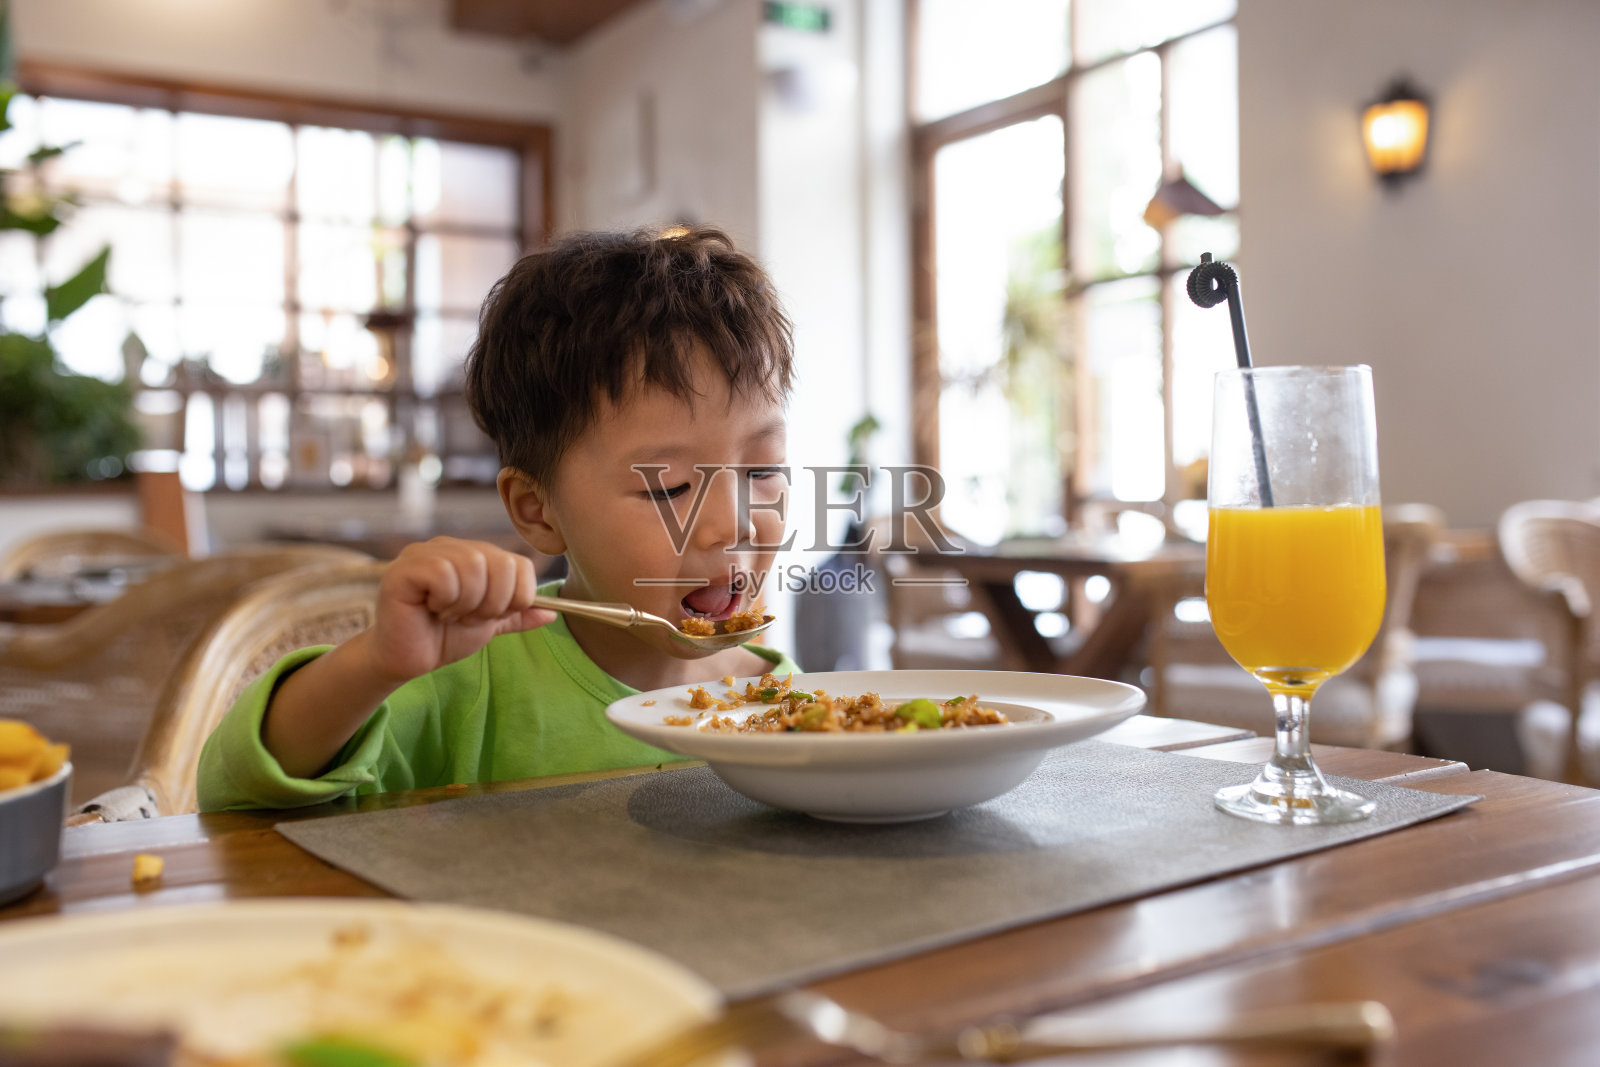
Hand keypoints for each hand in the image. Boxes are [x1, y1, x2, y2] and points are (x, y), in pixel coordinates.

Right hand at [365, 537, 556, 683]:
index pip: (518, 563)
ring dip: (467, 604)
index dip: (514, 597)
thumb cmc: (444, 637)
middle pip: (500, 564)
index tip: (491, 616)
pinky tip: (431, 610)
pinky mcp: (404, 569)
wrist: (406, 660)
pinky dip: (446, 601)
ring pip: (473, 567)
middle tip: (467, 617)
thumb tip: (553, 611)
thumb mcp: (490, 624)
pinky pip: (444, 575)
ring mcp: (424, 553)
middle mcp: (449, 546)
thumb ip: (518, 614)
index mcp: (472, 554)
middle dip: (492, 603)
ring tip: (448, 614)